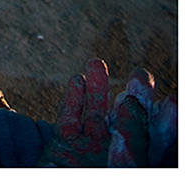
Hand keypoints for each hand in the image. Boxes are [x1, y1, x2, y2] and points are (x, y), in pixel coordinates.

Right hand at [40, 59, 177, 166]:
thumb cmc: (88, 181)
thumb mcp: (120, 169)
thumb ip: (129, 145)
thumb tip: (132, 106)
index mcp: (132, 170)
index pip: (156, 150)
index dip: (166, 127)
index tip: (173, 103)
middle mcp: (111, 161)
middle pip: (128, 127)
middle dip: (136, 100)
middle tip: (141, 76)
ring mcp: (86, 155)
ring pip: (96, 117)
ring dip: (98, 90)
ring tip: (98, 64)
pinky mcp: (62, 150)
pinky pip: (68, 121)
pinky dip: (72, 101)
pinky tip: (77, 81)